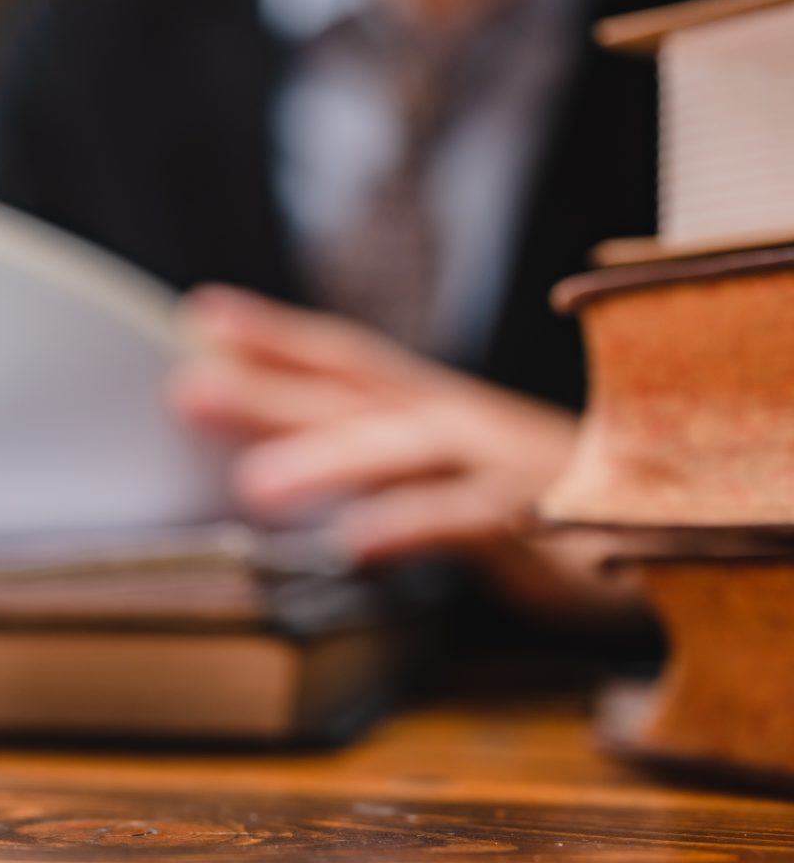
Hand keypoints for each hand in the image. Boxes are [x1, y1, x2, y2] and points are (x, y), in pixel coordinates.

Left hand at [169, 285, 641, 625]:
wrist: (677, 521)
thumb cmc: (543, 497)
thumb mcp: (449, 469)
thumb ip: (374, 458)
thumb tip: (272, 455)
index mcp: (434, 406)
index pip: (345, 359)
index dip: (275, 335)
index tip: (201, 316)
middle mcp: (460, 422)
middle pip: (354, 396)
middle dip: (269, 389)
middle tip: (186, 390)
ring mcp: (499, 467)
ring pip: (403, 453)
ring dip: (326, 462)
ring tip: (252, 486)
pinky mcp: (537, 525)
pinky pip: (468, 523)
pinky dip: (410, 529)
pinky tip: (353, 546)